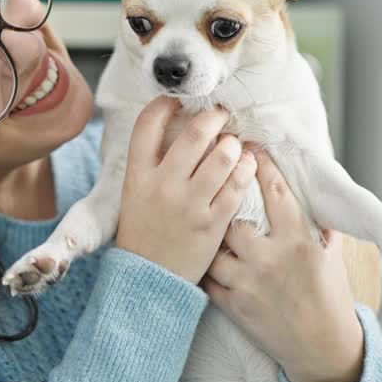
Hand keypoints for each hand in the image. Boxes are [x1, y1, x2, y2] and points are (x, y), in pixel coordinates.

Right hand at [115, 97, 257, 283]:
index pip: (146, 125)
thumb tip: (177, 129)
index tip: (177, 101)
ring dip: (233, 143)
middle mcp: (163, 185)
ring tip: (233, 144)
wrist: (149, 280)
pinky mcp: (213, 223)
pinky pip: (236, 186)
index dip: (164, 105)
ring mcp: (189, 204)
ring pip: (221, 156)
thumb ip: (152, 164)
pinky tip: (246, 164)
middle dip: (213, 116)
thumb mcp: (135, 195)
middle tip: (220, 114)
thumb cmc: (143, 233)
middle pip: (194, 133)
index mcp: (137, 176)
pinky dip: (245, 169)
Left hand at [203, 150, 365, 381]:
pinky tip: (196, 248)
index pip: (275, 191)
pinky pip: (206, 275)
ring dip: (207, 229)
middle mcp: (270, 259)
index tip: (251, 146)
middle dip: (224, 191)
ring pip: (213, 243)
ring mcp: (248, 283)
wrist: (322, 348)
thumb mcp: (331, 254)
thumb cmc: (330, 296)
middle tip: (214, 172)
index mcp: (299, 241)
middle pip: (233, 212)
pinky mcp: (233, 305)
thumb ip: (315, 222)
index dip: (261, 164)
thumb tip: (303, 186)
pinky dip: (201, 261)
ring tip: (201, 212)